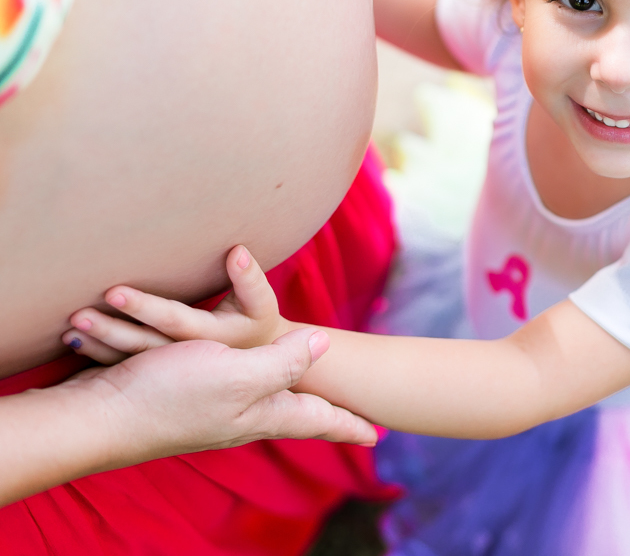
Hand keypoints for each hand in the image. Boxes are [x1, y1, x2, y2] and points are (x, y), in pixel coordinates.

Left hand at [63, 245, 290, 363]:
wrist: (259, 370)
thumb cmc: (256, 323)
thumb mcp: (260, 304)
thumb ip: (249, 279)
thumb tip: (236, 251)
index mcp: (215, 338)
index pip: (177, 321)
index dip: (146, 308)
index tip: (114, 292)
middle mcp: (190, 358)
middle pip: (146, 343)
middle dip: (110, 328)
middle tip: (78, 312)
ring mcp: (173, 371)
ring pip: (132, 359)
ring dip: (99, 342)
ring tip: (71, 326)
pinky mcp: (159, 375)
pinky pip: (124, 367)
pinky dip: (98, 354)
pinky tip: (74, 340)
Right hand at [85, 328, 377, 453]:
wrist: (99, 415)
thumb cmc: (170, 396)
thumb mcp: (238, 376)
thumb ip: (283, 362)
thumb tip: (325, 345)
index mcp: (262, 411)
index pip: (317, 419)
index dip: (349, 424)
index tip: (379, 435)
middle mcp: (243, 414)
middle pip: (295, 413)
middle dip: (324, 416)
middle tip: (352, 421)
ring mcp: (214, 408)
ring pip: (263, 399)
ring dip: (290, 396)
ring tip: (311, 402)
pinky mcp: (185, 393)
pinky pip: (228, 384)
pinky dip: (246, 379)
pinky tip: (242, 380)